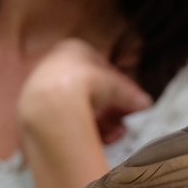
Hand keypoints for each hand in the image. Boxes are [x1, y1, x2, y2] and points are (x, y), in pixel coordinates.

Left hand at [17, 38, 151, 145]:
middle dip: (111, 111)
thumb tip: (146, 104)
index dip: (119, 90)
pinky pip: (69, 121)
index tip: (130, 106)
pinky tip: (101, 139)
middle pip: (92, 91)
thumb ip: (132, 95)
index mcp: (74, 48)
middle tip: (123, 124)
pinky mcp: (41, 110)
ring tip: (116, 134)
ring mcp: (47, 87)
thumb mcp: (117, 86)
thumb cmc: (86, 83)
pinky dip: (86, 129)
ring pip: (81, 108)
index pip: (103, 71)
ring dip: (103, 123)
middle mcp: (58, 65)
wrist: (53, 102)